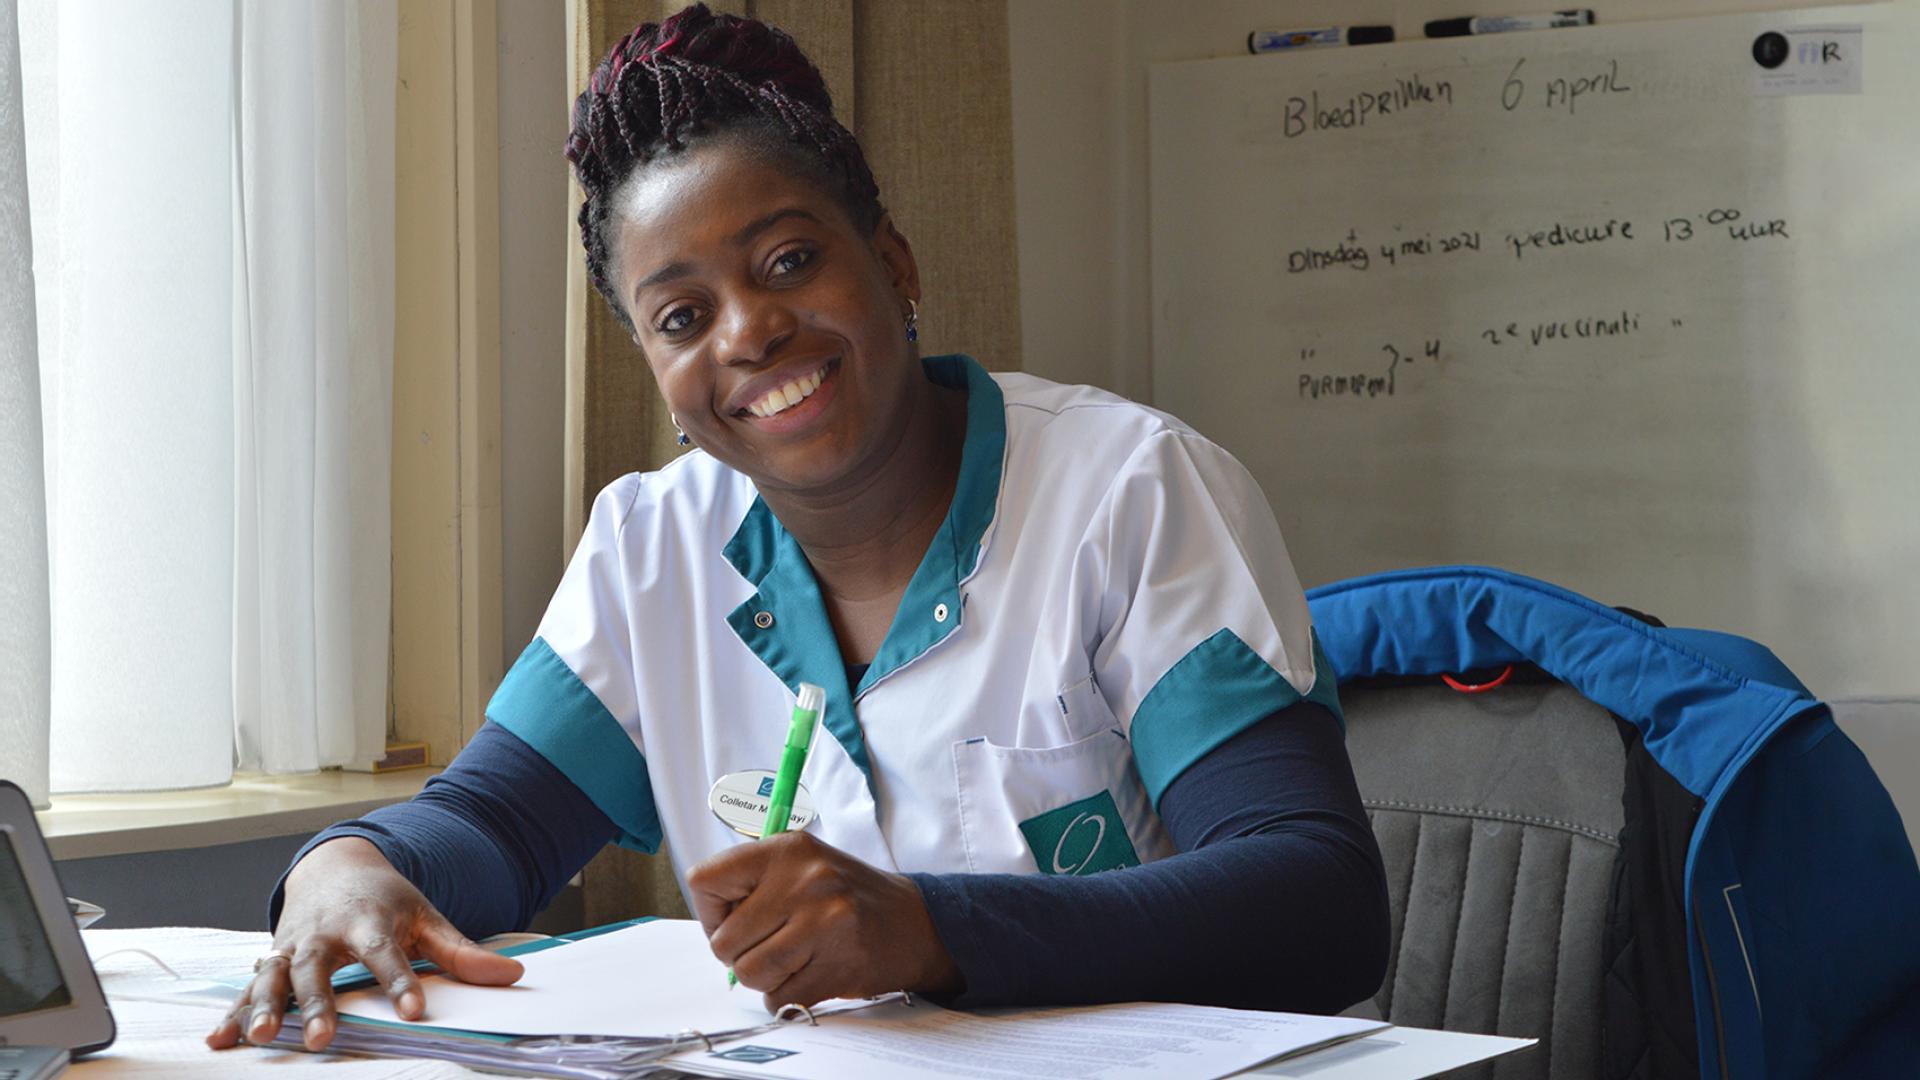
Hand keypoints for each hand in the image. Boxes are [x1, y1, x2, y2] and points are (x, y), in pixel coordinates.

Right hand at [205, 837, 523, 1051]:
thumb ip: (464, 952)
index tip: (414, 1011)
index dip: (402, 982)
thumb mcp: (427, 917)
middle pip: (320, 969)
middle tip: (324, 1038)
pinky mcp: (270, 960)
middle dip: (320, 1003)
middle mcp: (326, 933)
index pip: (388, 953)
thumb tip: (514, 975)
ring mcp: (293, 946)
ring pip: (275, 977)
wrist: (335, 870)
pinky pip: (248, 988)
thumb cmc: (386, 901)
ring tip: (262, 1037)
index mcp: (370, 920)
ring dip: (266, 1007)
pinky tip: (219, 1039)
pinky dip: (233, 1012)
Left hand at [687, 831, 961, 1011]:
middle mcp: (804, 880)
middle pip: (723, 941)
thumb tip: (708, 921)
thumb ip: (753, 883)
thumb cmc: (846, 896)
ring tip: (793, 958)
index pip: (704, 881)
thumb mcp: (801, 866)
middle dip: (739, 954)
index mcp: (786, 848)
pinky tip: (811, 973)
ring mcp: (823, 922)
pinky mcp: (837, 963)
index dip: (710, 912)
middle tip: (771, 943)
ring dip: (764, 977)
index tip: (734, 919)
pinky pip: (780, 998)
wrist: (915, 923)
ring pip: (749, 973)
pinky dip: (788, 996)